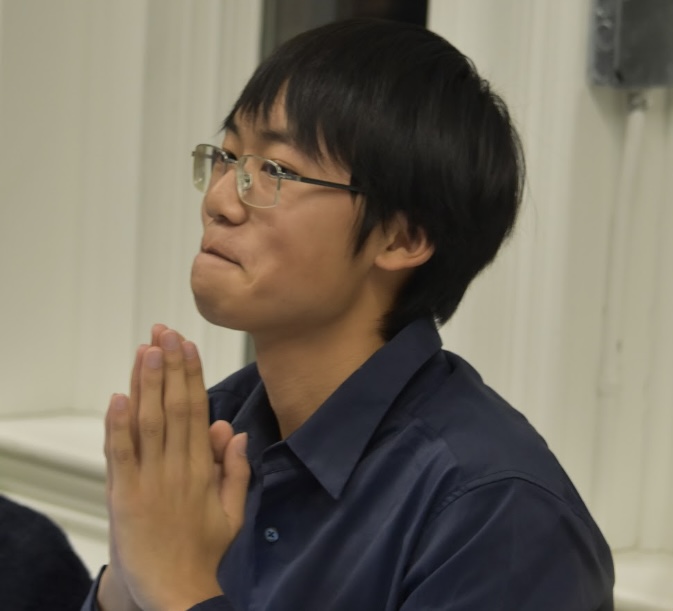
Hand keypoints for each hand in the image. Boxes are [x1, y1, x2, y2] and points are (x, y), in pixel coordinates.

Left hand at [103, 327, 249, 610]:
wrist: (177, 592)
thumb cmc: (207, 551)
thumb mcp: (235, 512)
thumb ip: (235, 470)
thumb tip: (232, 431)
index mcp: (203, 469)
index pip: (197, 411)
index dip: (191, 376)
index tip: (187, 345)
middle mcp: (176, 468)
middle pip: (173, 408)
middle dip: (169, 367)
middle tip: (165, 332)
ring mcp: (148, 480)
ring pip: (148, 423)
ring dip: (147, 384)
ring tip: (146, 349)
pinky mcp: (124, 497)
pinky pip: (120, 455)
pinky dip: (117, 425)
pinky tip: (118, 397)